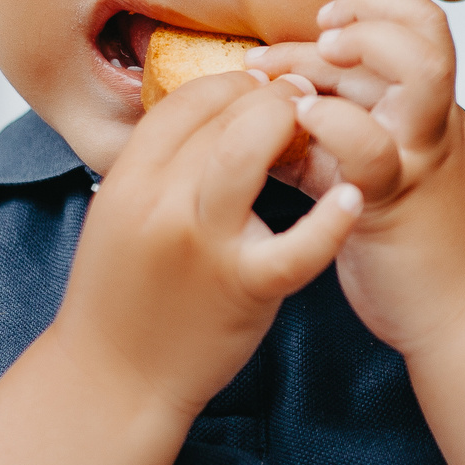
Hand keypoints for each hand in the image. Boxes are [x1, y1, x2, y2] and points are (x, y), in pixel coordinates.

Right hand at [58, 66, 362, 419]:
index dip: (230, 82)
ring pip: (246, 154)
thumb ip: (158, 169)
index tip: (260, 84)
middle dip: (270, 95)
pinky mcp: (245, 288)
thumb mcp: (119, 217)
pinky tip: (351, 197)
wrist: (113, 382)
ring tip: (319, 125)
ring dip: (288, 125)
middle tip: (301, 95)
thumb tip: (208, 116)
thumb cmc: (124, 298)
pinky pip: (296, 245)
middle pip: (221, 115)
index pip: (184, 102)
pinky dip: (329, 219)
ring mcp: (202, 245)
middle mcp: (160, 204)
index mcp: (127, 182)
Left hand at [248, 0, 464, 356]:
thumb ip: (333, 137)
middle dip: (365, 11)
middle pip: (423, 32)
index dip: (371, 7)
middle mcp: (433, 125)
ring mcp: (421, 158)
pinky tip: (297, 116)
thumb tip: (269, 104)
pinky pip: (371, 148)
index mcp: (431, 115)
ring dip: (362, 45)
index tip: (322, 22)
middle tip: (311, 32)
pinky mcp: (397, 202)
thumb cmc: (417, 251)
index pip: (416, 29)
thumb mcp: (375, 174)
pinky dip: (332, 121)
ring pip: (419, 70)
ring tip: (314, 54)